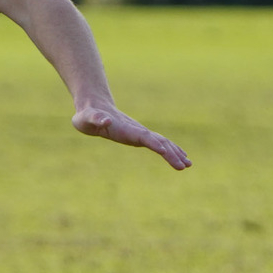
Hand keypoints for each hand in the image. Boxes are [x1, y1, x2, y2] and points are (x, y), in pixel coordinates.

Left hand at [72, 104, 190, 170]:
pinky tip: (181, 158)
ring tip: (188, 164)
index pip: (142, 136)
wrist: (95, 107)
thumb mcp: (85, 119)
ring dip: (175, 152)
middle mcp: (136, 130)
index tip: (164, 151)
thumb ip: (95, 119)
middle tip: (183, 166)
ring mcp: (140, 132)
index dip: (152, 143)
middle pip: (158, 140)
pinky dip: (171, 150)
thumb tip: (106, 120)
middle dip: (171, 153)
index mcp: (124, 128)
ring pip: (162, 142)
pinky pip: (159, 143)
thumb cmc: (87, 116)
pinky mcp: (140, 136)